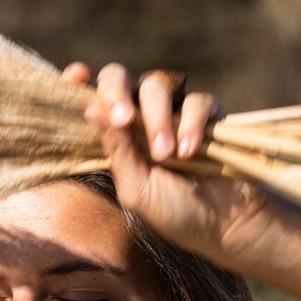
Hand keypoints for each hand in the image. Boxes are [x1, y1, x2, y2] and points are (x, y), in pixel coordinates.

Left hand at [65, 61, 273, 274]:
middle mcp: (142, 117)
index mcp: (118, 136)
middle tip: (125, 119)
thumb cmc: (175, 213)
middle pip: (121, 79)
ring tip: (166, 155)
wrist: (224, 226)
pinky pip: (196, 101)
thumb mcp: (137, 189)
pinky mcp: (209, 116)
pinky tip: (189, 153)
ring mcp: (176, 113)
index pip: (93, 98)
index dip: (81, 81)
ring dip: (158, 118)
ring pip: (157, 85)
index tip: (76, 74)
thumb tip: (91, 110)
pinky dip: (191, 124)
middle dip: (117, 93)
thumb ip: (117, 150)